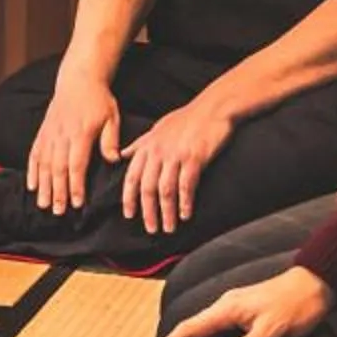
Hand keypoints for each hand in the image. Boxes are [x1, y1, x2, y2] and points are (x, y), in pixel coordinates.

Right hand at [26, 74, 122, 215]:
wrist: (78, 79)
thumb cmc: (98, 100)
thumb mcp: (111, 116)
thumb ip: (110, 139)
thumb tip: (113, 160)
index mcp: (81, 133)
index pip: (77, 164)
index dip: (76, 185)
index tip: (77, 203)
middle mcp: (62, 135)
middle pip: (57, 168)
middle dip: (58, 192)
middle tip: (58, 211)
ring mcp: (50, 134)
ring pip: (44, 164)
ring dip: (43, 186)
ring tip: (43, 204)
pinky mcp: (42, 132)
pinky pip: (34, 154)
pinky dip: (32, 170)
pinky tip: (32, 186)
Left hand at [119, 101, 233, 234]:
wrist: (213, 108)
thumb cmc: (186, 119)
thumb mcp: (158, 128)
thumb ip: (140, 144)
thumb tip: (123, 154)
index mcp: (147, 146)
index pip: (132, 177)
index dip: (129, 198)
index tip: (130, 215)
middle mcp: (158, 152)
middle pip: (148, 188)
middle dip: (148, 212)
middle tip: (151, 229)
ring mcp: (176, 155)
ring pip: (166, 190)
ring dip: (167, 212)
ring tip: (169, 227)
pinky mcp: (194, 158)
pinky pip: (186, 185)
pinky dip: (185, 202)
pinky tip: (186, 214)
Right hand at [148, 264, 333, 336]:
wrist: (318, 283)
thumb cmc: (297, 305)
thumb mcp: (272, 331)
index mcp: (227, 310)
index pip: (188, 331)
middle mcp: (226, 307)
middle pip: (191, 329)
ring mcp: (235, 308)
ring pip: (204, 330)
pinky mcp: (246, 312)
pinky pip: (217, 330)